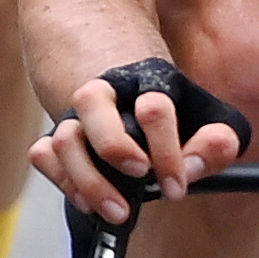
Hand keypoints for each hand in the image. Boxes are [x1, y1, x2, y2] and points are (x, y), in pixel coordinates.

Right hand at [28, 61, 250, 225]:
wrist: (110, 48)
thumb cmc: (164, 97)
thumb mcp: (201, 111)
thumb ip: (215, 140)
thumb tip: (199, 166)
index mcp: (146, 79)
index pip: (154, 107)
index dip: (168, 151)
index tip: (175, 185)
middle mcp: (106, 90)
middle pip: (91, 104)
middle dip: (115, 147)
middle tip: (140, 177)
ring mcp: (78, 112)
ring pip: (63, 136)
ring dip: (85, 178)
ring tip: (115, 209)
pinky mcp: (58, 130)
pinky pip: (43, 153)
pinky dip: (60, 178)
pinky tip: (86, 199)